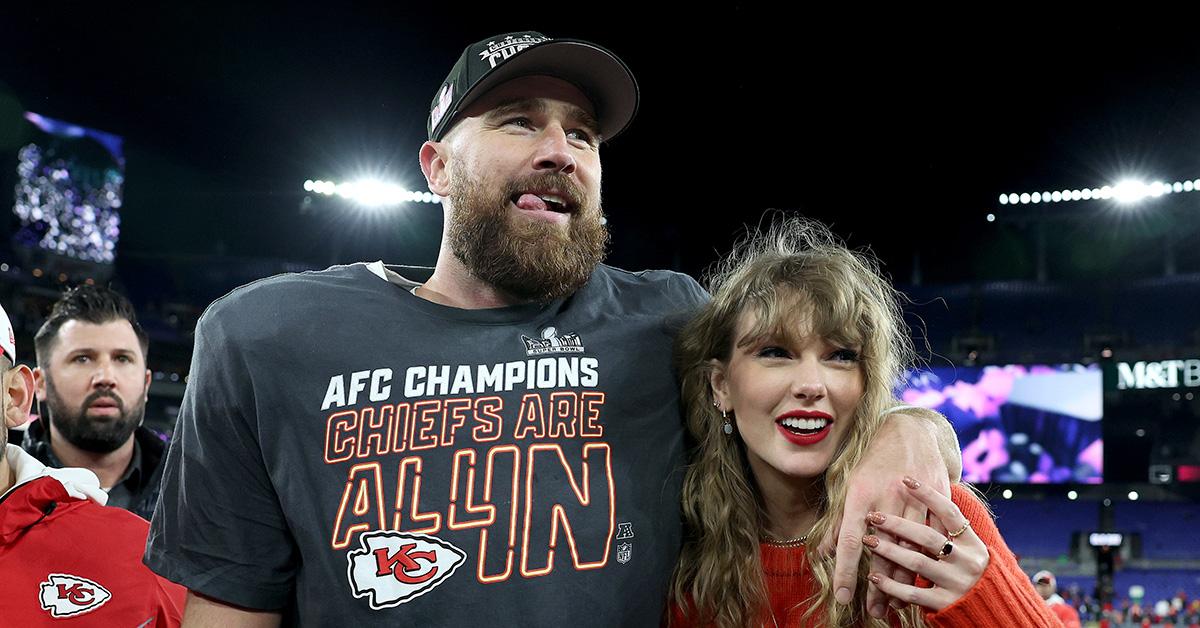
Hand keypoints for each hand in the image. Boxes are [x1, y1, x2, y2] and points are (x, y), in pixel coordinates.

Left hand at [822, 412, 953, 615]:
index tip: (843, 597)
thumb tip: (823, 554)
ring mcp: (914, 498)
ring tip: (896, 604)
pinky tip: (924, 579)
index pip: (850, 541)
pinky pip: (935, 535)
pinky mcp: (936, 498)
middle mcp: (887, 498)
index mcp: (860, 495)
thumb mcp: (848, 486)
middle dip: (879, 586)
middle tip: (874, 612)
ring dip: (904, 580)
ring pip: (911, 548)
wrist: (910, 430)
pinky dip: (930, 559)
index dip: (846, 571)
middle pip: (883, 551)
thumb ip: (838, 522)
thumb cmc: (872, 460)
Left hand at [863, 476, 988, 611]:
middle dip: (897, 525)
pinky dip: (891, 585)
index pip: (950, 512)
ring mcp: (957, 583)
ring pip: (917, 563)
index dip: (928, 494)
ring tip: (868, 541)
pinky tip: (873, 577)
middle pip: (927, 537)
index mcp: (973, 543)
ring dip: (889, 551)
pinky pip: (913, 592)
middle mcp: (968, 561)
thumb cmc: (967, 573)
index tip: (906, 479)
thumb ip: (947, 532)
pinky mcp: (945, 603)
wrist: (993, 610)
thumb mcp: (967, 550)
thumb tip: (916, 503)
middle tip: (873, 516)